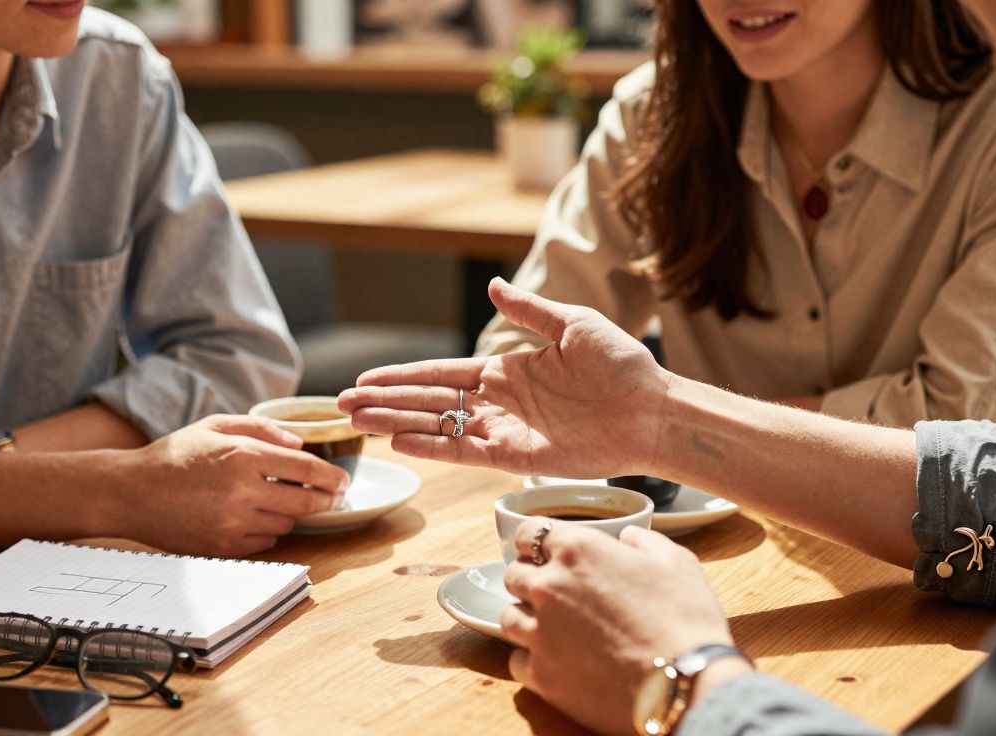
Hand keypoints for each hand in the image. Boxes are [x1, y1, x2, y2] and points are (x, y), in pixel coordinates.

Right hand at [111, 414, 350, 556]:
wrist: (132, 493)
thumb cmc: (175, 454)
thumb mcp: (216, 425)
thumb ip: (262, 428)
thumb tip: (298, 442)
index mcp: (243, 456)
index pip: (307, 469)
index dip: (333, 477)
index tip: (344, 480)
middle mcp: (243, 492)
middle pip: (307, 502)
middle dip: (327, 499)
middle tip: (334, 497)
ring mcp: (234, 523)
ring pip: (287, 522)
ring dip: (291, 511)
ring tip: (278, 499)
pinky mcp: (224, 546)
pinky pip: (265, 541)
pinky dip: (267, 530)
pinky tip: (253, 515)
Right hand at [338, 278, 668, 478]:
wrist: (653, 410)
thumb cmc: (622, 365)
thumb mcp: (573, 325)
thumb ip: (528, 311)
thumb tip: (491, 286)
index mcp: (506, 370)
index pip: (440, 373)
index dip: (402, 376)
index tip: (365, 379)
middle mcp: (498, 402)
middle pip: (429, 401)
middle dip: (385, 402)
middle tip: (342, 404)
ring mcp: (505, 431)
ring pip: (438, 426)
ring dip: (397, 424)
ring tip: (357, 423)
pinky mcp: (518, 457)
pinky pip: (466, 452)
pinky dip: (433, 447)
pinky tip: (401, 442)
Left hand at [500, 521, 744, 734]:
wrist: (686, 683)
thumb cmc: (685, 619)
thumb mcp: (675, 561)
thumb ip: (643, 541)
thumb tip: (628, 538)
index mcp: (577, 551)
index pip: (528, 533)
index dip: (534, 542)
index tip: (542, 553)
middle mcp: (549, 586)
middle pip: (514, 575)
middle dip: (530, 580)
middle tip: (554, 594)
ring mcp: (540, 632)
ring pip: (507, 617)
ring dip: (525, 618)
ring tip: (551, 628)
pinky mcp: (542, 674)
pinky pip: (516, 661)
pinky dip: (531, 659)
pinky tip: (555, 661)